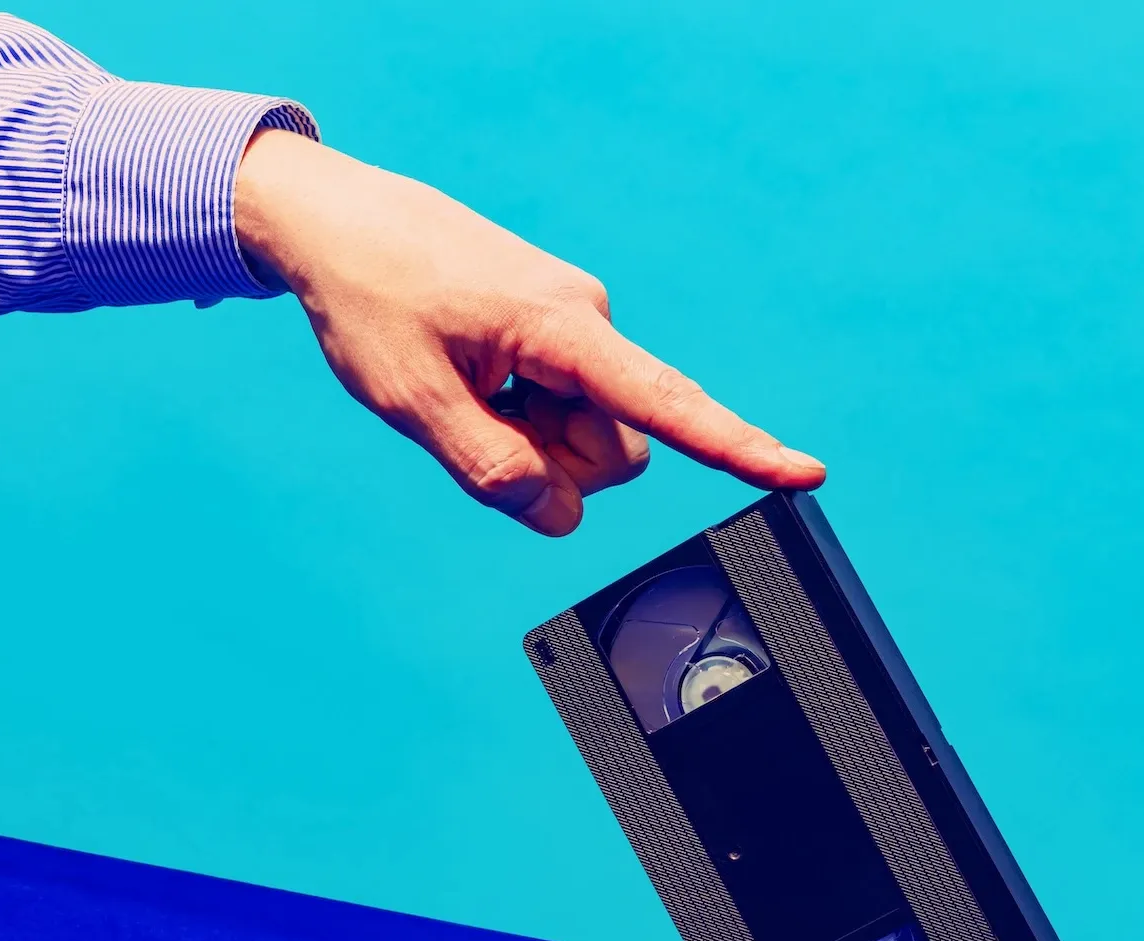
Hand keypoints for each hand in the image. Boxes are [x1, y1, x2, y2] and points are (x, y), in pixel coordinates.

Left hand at [232, 128, 825, 535]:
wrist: (338, 220)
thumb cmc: (370, 299)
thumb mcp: (411, 402)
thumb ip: (489, 471)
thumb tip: (558, 516)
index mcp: (563, 330)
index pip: (668, 405)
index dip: (739, 449)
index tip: (805, 474)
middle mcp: (587, 323)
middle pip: (614, 450)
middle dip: (552, 466)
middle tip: (468, 423)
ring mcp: (574, 329)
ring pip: (587, 437)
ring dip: (531, 443)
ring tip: (463, 389)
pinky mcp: (555, 336)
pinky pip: (560, 408)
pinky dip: (519, 417)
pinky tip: (469, 375)